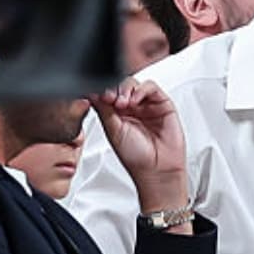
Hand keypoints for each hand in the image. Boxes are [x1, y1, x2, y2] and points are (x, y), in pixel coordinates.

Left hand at [89, 80, 187, 208]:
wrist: (157, 170)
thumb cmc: (136, 157)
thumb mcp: (112, 131)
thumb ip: (103, 110)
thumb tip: (91, 92)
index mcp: (117, 114)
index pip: (108, 93)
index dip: (102, 91)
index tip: (99, 96)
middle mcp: (132, 108)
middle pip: (120, 85)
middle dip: (114, 90)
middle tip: (110, 99)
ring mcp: (147, 105)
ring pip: (134, 84)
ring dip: (125, 89)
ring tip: (122, 104)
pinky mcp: (163, 104)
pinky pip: (151, 87)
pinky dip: (141, 90)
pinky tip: (134, 101)